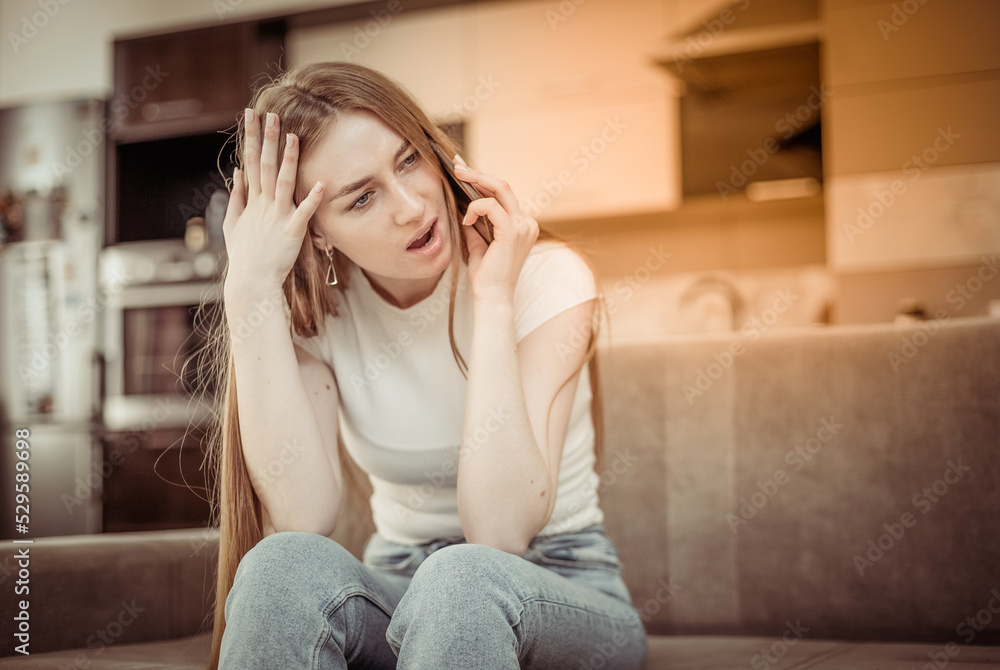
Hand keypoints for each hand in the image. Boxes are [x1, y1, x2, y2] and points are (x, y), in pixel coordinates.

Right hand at [223, 110, 325, 297]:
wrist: (251, 282)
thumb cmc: (245, 255)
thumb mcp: (233, 224)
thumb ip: (237, 197)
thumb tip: (238, 172)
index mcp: (251, 201)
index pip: (251, 161)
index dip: (252, 137)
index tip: (251, 115)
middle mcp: (264, 205)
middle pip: (266, 166)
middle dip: (268, 139)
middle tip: (272, 114)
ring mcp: (277, 217)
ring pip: (284, 183)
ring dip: (289, 160)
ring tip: (294, 137)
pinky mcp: (292, 232)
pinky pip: (304, 212)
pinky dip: (313, 198)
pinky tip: (322, 182)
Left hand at [453, 156, 537, 302]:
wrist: (493, 298)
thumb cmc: (486, 277)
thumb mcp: (477, 245)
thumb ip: (474, 226)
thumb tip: (461, 207)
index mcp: (522, 225)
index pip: (503, 194)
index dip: (482, 179)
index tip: (463, 168)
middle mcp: (527, 223)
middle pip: (503, 186)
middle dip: (477, 173)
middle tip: (456, 165)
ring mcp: (523, 226)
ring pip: (500, 189)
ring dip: (475, 181)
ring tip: (456, 176)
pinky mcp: (513, 231)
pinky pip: (492, 207)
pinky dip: (476, 207)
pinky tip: (466, 219)